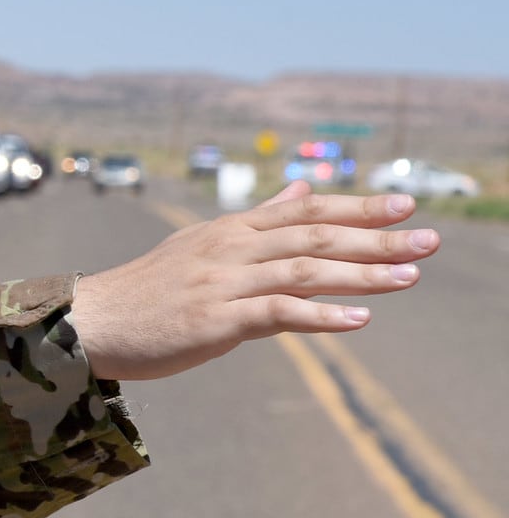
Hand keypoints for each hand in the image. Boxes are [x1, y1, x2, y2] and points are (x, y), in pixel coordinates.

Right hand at [68, 182, 438, 381]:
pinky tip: (357, 320)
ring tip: (407, 278)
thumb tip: (301, 193)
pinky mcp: (214, 321)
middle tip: (426, 239)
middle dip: (374, 238)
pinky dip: (321, 316)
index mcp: (228, 231)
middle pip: (313, 237)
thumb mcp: (200, 246)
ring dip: (360, 274)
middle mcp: (229, 250)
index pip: (304, 212)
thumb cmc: (146, 292)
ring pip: (303, 271)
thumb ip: (257, 222)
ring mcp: (221, 284)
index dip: (355, 208)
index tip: (403, 205)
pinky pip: (277, 314)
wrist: (90, 324)